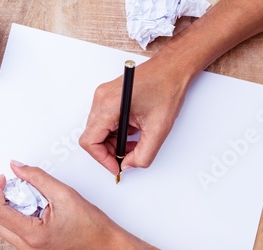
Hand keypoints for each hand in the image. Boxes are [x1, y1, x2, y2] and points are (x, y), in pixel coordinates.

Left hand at [0, 161, 121, 249]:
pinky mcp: (33, 249)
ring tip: (28, 196)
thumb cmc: (91, 225)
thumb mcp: (63, 193)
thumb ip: (36, 178)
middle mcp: (27, 247)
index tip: (2, 178)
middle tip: (14, 185)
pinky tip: (34, 206)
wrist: (105, 245)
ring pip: (2, 226)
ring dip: (8, 207)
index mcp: (33, 236)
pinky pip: (13, 230)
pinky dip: (17, 215)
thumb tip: (16, 167)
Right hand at [79, 55, 191, 173]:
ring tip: (133, 142)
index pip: (90, 141)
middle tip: (127, 157)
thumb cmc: (166, 88)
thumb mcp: (158, 129)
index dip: (102, 159)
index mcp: (109, 105)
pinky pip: (104, 121)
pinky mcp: (107, 97)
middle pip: (92, 137)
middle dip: (109, 151)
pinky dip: (116, 132)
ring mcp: (102, 97)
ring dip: (113, 142)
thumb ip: (143, 155)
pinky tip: (132, 130)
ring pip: (98, 130)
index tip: (115, 166)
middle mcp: (101, 99)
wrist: (172, 69)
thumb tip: (129, 165)